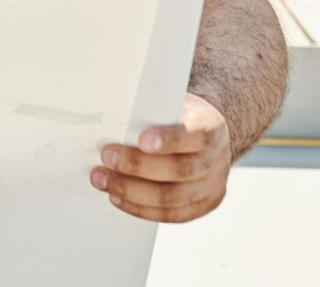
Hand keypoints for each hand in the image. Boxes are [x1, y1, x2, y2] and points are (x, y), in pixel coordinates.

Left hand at [91, 92, 232, 222]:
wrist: (204, 136)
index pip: (198, 135)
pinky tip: (118, 197)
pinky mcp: (203, 205)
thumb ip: (152, 113)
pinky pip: (171, 214)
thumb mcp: (171, 104)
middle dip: (138, 166)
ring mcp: (213, 186)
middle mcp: (216, 159)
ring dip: (131, 191)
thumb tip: (112, 121)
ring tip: (102, 180)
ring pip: (173, 197)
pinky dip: (140, 208)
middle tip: (106, 157)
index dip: (170, 140)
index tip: (142, 140)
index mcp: (212, 127)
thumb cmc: (178, 118)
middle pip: (180, 170)